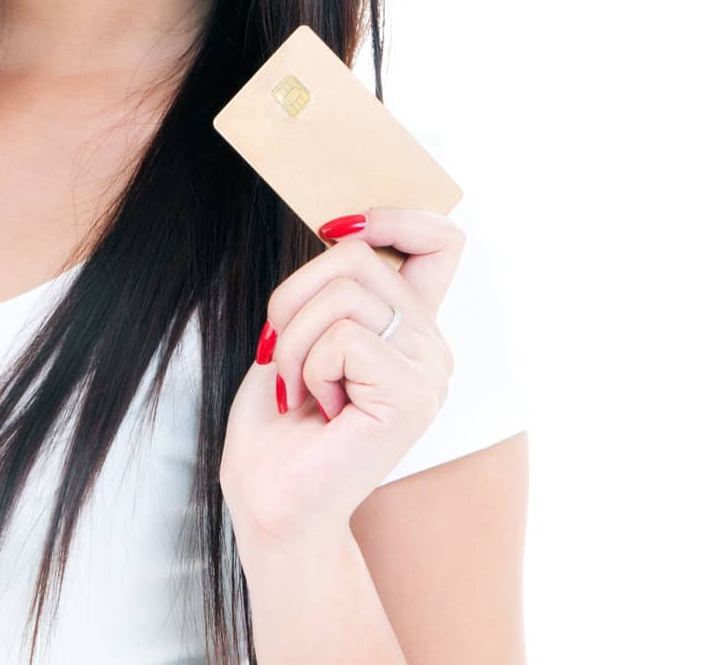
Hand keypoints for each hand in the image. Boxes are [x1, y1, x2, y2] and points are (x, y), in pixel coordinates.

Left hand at [218, 206, 464, 546]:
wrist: (271, 495)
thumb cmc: (279, 419)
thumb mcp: (300, 329)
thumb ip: (334, 286)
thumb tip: (343, 226)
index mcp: (408, 324)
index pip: (440, 241)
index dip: (395, 215)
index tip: (340, 229)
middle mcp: (431, 344)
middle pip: (357, 255)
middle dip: (293, 296)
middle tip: (282, 353)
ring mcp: (428, 371)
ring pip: (343, 294)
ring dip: (293, 339)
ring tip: (301, 387)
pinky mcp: (412, 396)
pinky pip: (343, 338)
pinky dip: (308, 367)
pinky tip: (321, 408)